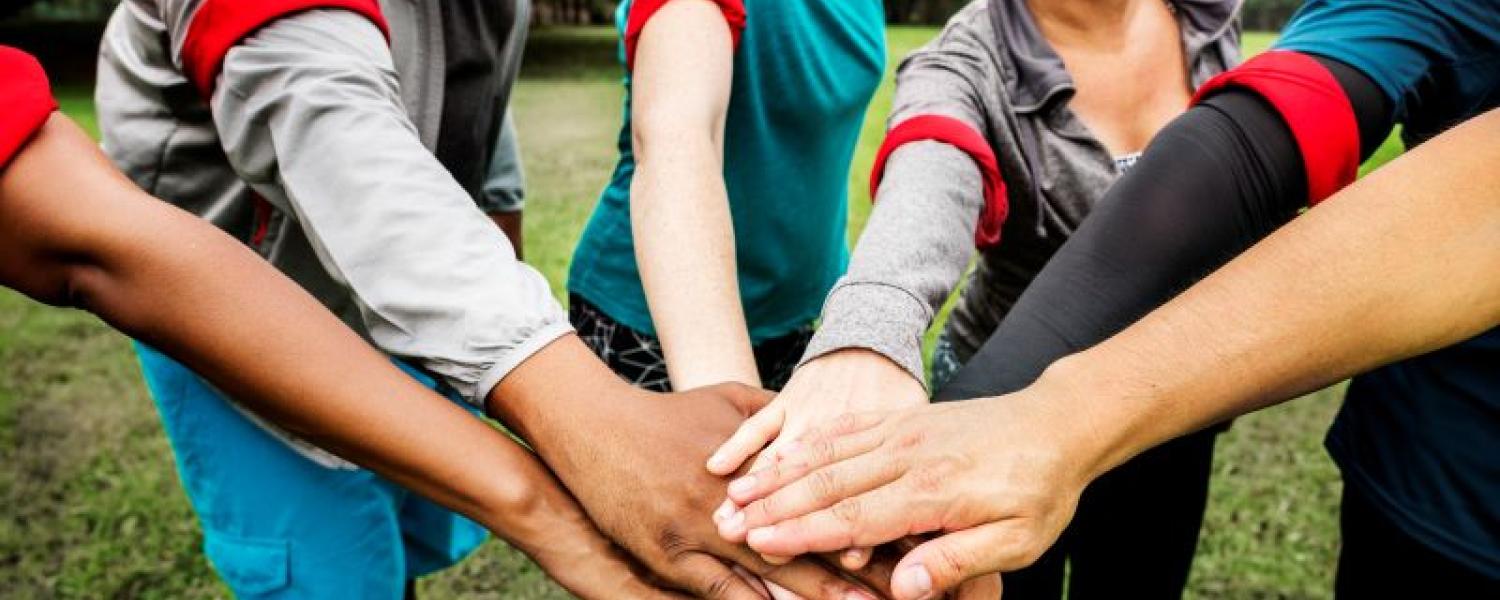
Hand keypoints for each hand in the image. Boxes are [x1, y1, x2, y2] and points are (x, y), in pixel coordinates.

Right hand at [490, 336, 892, 599]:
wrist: (596, 427)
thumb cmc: (668, 413)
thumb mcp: (731, 401)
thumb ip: (778, 418)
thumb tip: (819, 427)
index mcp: (761, 461)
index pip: (826, 497)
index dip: (867, 522)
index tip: (909, 542)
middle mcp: (738, 497)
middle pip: (810, 538)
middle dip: (856, 570)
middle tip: (900, 592)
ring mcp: (703, 527)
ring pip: (771, 570)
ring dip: (815, 595)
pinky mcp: (670, 554)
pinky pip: (718, 590)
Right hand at [716, 384, 1103, 599]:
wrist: (1057, 425)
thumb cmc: (1040, 491)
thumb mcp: (1016, 541)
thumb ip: (957, 561)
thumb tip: (902, 590)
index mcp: (933, 491)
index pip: (854, 517)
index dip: (803, 532)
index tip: (760, 544)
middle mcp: (907, 455)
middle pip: (827, 482)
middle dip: (772, 504)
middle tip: (727, 520)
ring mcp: (901, 432)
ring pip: (826, 453)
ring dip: (778, 472)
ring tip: (735, 489)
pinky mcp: (901, 420)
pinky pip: (843, 430)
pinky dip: (805, 443)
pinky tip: (776, 455)